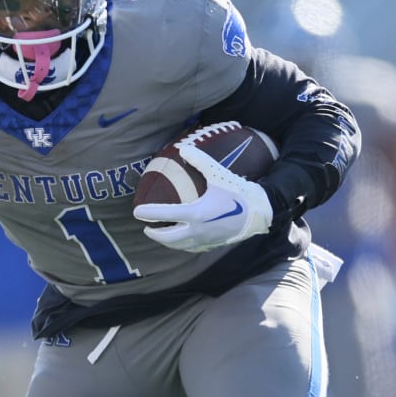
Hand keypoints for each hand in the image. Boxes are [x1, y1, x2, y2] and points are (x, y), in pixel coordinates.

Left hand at [132, 142, 272, 251]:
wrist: (258, 213)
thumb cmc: (238, 192)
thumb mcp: (218, 174)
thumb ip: (199, 161)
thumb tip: (183, 148)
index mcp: (196, 213)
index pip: (165, 215)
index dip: (148, 213)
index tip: (136, 211)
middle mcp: (197, 230)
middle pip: (167, 237)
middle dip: (154, 233)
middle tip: (145, 226)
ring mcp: (204, 240)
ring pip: (178, 245)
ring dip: (165, 241)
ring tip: (158, 234)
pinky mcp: (212, 244)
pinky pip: (190, 248)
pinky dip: (180, 245)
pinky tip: (179, 241)